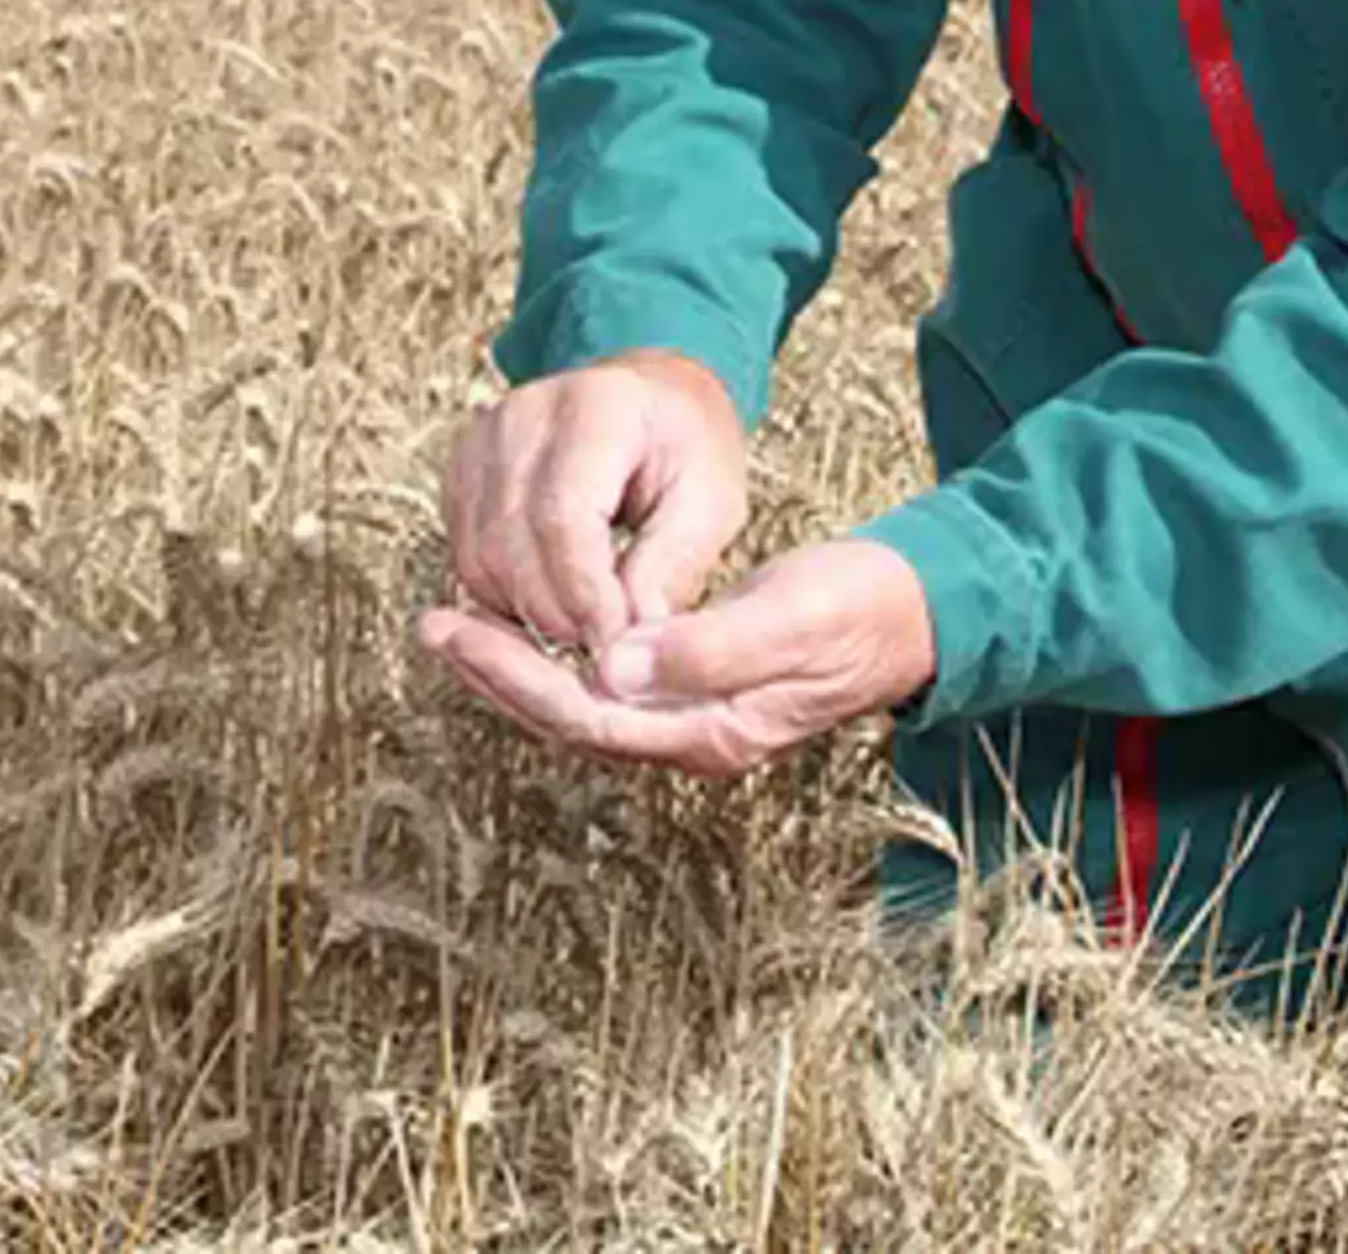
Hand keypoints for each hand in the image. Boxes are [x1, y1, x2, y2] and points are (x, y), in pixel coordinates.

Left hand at [420, 538, 937, 779]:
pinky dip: (556, 661)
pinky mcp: (695, 692)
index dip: (516, 674)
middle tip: (432, 624)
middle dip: (497, 675)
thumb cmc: (860, 609)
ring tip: (457, 627)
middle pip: (571, 722)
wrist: (915, 614)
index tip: (457, 628)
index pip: (587, 714)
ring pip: (581, 710)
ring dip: (517, 670)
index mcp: (711, 731)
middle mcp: (692, 739)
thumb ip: (707, 648)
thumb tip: (615, 667)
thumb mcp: (791, 618)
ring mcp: (693, 722)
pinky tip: (529, 629)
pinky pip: (604, 690)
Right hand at [439, 350, 748, 654]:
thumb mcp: (711, 502)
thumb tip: (630, 642)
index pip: (562, 516)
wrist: (650, 402)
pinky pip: (466, 558)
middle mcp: (523, 417)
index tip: (618, 646)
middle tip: (606, 651)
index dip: (585, 594)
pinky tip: (553, 606)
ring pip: (479, 560)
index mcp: (595, 409)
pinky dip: (505, 598)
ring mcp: (482, 441)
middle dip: (557, 616)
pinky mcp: (462, 473)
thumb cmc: (686, 449)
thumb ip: (672, 566)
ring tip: (585, 630)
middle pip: (510, 543)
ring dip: (528, 615)